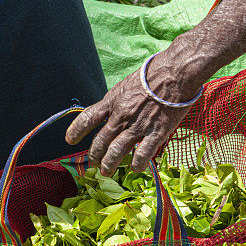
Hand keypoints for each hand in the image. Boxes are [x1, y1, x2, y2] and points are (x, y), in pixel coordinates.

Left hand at [65, 54, 195, 175]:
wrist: (175, 73)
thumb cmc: (154, 73)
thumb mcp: (127, 85)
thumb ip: (119, 101)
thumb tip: (113, 113)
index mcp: (113, 101)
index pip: (88, 118)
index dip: (76, 131)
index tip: (69, 140)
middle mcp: (121, 115)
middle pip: (101, 141)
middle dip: (94, 155)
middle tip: (93, 164)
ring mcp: (138, 125)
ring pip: (116, 151)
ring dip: (109, 164)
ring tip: (106, 171)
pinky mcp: (156, 133)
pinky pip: (143, 154)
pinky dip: (137, 164)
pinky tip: (135, 167)